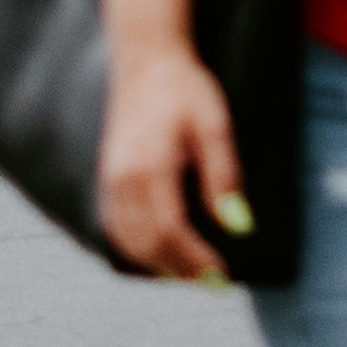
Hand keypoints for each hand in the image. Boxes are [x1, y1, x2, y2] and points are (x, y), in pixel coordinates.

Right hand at [96, 29, 255, 279]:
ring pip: (129, 241)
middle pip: (148, 244)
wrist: (146, 63)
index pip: (170, 231)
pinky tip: (160, 255)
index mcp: (151, 166)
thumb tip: (237, 226)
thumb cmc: (186, 90)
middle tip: (213, 284)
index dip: (196, 260)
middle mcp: (124, 178)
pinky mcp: (108, 178)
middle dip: (181, 270)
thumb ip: (224, 176)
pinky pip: (116, 227)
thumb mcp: (215, 124)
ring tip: (191, 274)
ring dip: (160, 265)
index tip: (221, 276)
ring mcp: (111, 180)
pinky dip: (137, 249)